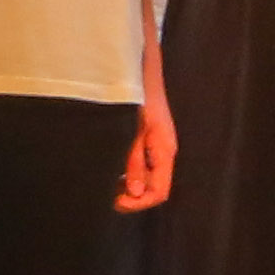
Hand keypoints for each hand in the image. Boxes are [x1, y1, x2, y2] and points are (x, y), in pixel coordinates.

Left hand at [119, 70, 174, 212]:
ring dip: (130, 185)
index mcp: (165, 151)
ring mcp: (159, 145)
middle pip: (155, 187)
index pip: (159, 192)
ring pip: (149, 177)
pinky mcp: (151, 138)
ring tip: (109, 184)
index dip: (138, 203)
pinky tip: (115, 168)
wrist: (142, 72)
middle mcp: (165, 151)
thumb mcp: (132, 133)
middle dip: (133, 196)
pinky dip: (130, 172)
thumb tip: (134, 191)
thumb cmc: (138, 99)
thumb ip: (134, 162)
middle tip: (108, 195)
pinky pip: (145, 164)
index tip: (116, 202)